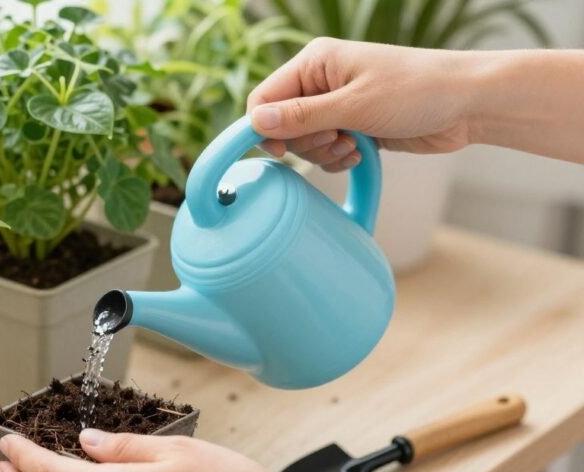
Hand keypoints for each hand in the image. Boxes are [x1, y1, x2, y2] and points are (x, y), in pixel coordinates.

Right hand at [247, 38, 476, 170]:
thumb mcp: (354, 106)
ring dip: (324, 153)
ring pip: (304, 142)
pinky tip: (362, 152)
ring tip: (354, 146)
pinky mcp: (353, 124)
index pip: (264, 98)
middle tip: (336, 140)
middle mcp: (322, 81)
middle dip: (305, 143)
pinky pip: (326, 151)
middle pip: (282, 124)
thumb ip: (301, 117)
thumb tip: (255, 122)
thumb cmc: (418, 91)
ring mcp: (338, 104)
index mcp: (316, 62)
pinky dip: (338, 158)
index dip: (264, 128)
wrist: (469, 104)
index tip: (280, 151)